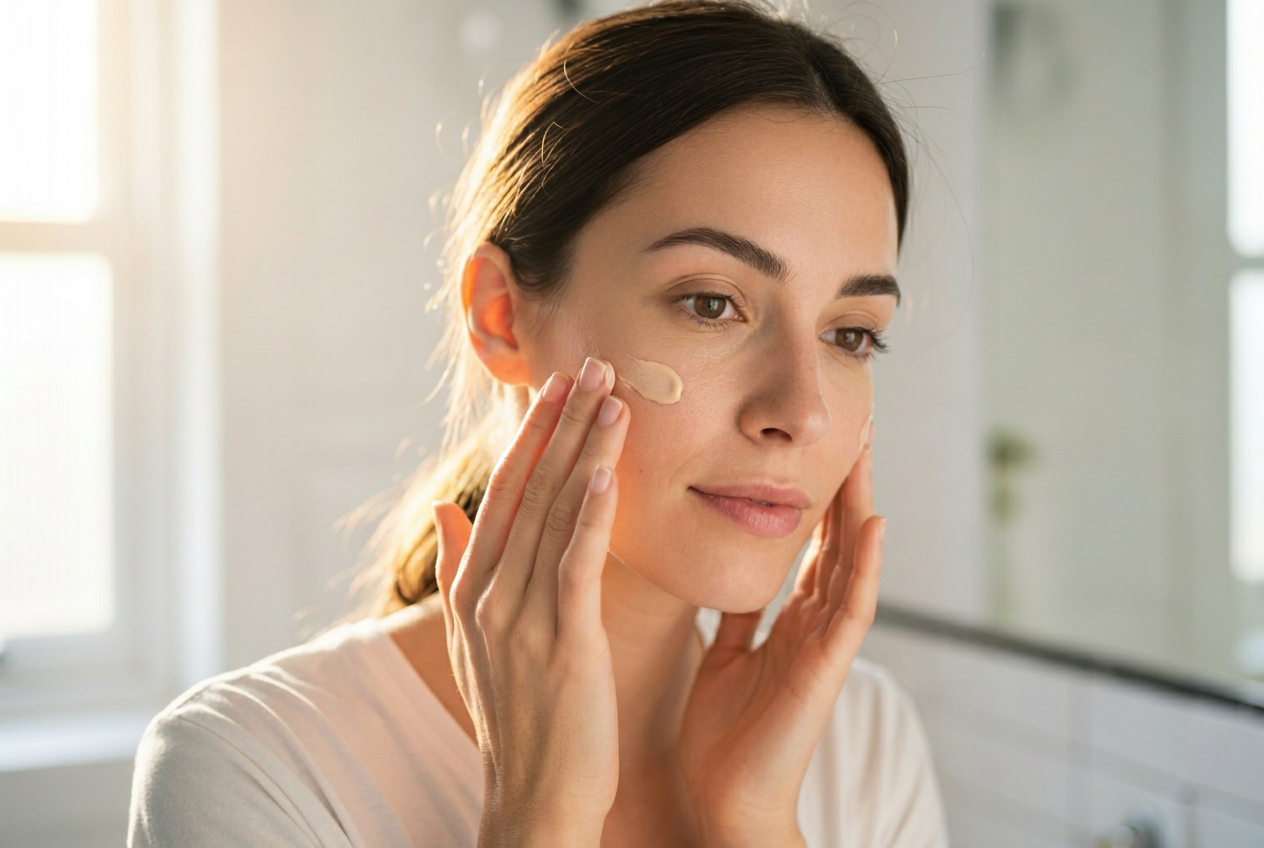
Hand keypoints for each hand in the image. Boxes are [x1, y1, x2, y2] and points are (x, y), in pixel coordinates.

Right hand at [432, 357, 629, 847]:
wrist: (534, 799)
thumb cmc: (518, 717)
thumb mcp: (477, 638)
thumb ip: (461, 565)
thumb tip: (447, 506)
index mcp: (475, 588)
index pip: (504, 493)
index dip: (530, 435)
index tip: (555, 383)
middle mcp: (491, 593)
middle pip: (528, 490)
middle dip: (560, 422)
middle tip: (590, 363)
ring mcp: (521, 617)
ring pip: (553, 515)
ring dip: (582, 450)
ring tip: (611, 395)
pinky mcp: (561, 642)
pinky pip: (574, 564)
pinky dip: (588, 514)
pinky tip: (604, 471)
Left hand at [678, 434, 884, 847]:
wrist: (725, 800)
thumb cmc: (724, 737)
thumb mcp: (727, 658)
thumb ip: (738, 618)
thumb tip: (730, 578)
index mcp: (789, 621)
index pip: (811, 545)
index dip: (818, 496)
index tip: (821, 446)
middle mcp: (814, 624)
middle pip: (838, 541)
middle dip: (846, 484)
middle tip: (858, 426)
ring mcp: (826, 644)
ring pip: (851, 561)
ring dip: (861, 505)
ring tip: (868, 451)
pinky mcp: (826, 667)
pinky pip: (852, 607)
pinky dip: (866, 564)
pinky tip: (875, 522)